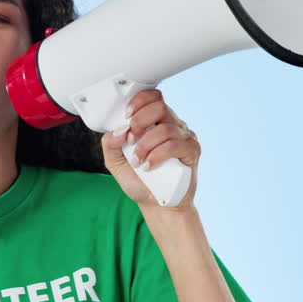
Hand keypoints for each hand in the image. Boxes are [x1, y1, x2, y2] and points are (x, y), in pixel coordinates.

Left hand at [100, 88, 199, 210]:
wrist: (155, 204)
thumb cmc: (139, 181)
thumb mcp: (115, 162)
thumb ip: (110, 144)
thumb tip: (119, 130)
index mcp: (155, 122)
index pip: (153, 97)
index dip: (139, 102)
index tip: (126, 116)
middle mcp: (172, 125)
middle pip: (159, 107)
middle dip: (140, 121)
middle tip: (132, 140)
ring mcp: (184, 137)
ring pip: (165, 129)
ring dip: (145, 146)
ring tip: (139, 162)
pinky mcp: (192, 151)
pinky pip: (175, 145)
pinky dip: (157, 155)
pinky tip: (149, 166)